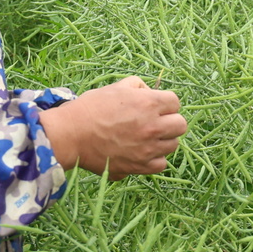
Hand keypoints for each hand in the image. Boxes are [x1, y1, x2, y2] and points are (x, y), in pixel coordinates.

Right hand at [38, 77, 186, 178]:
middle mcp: (153, 127)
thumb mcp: (116, 87)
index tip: (156, 106)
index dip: (166, 103)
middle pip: (181, 125)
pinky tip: (143, 152)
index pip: (175, 102)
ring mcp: (148, 149)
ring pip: (173, 145)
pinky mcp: (139, 166)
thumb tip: (150, 92)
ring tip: (146, 137)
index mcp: (149, 103)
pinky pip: (161, 164)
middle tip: (155, 122)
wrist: (71, 135)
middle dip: (170, 121)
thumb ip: (138, 86)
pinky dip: (155, 159)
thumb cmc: (91, 108)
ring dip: (163, 140)